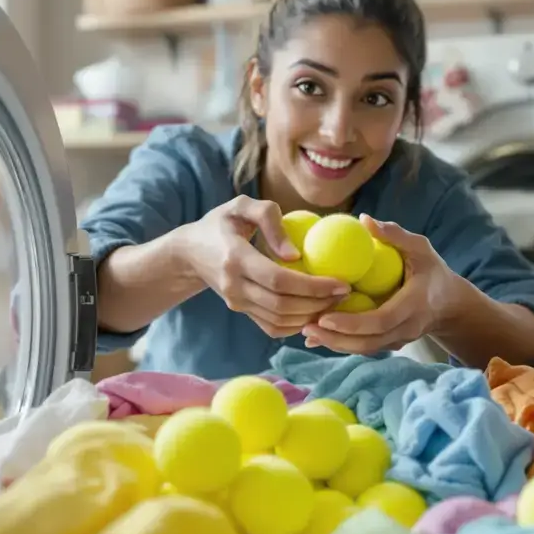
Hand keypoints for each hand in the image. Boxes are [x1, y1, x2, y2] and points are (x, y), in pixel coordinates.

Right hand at [180, 195, 349, 337]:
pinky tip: (315, 311)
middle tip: (345, 294)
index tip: (341, 282)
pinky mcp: (240, 311)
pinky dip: (296, 325)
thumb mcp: (241, 206)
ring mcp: (236, 303)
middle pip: (282, 306)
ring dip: (311, 316)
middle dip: (318, 303)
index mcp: (235, 259)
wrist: (189, 253)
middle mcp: (234, 286)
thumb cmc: (220, 223)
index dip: (313, 286)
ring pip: (279, 321)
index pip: (278, 280)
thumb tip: (295, 254)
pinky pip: (272, 327)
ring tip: (335, 302)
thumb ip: (269, 218)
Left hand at [301, 215, 461, 353]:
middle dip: (337, 338)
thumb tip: (363, 219)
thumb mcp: (420, 248)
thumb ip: (395, 235)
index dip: (352, 322)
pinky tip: (318, 337)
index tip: (325, 316)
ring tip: (307, 332)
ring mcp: (400, 339)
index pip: (382, 320)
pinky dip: (342, 344)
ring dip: (335, 344)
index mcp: (414, 304)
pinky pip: (365, 347)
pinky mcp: (391, 343)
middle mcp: (407, 328)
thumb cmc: (432, 270)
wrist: (450, 303)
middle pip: (369, 342)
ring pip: (365, 348)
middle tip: (307, 327)